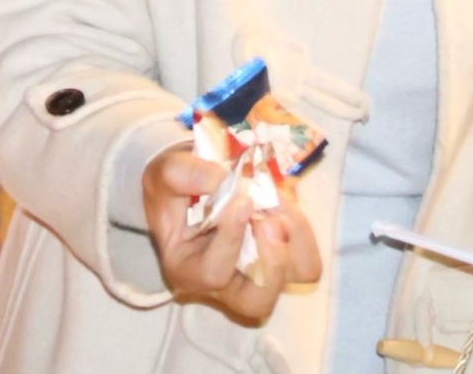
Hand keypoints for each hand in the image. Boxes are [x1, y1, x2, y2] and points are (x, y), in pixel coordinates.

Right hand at [143, 144, 319, 325]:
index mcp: (188, 271)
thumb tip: (230, 181)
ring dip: (295, 238)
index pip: (214, 273)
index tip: (241, 201)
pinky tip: (282, 198)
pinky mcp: (279, 257)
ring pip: (293, 278)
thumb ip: (192, 174)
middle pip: (260, 300)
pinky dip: (301, 227)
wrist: (189, 183)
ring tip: (280, 201)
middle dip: (271, 260)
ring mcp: (257, 274)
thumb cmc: (172, 186)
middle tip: (269, 219)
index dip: (231, 239)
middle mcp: (225, 285)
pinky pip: (305, 255)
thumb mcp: (168, 173)